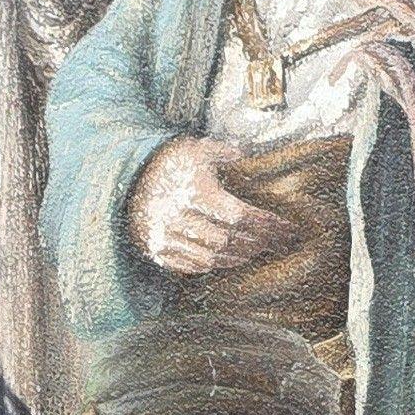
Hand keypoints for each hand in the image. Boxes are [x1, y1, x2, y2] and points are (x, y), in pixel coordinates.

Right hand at [130, 137, 303, 278]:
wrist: (127, 178)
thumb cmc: (170, 162)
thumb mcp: (197, 149)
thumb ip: (225, 153)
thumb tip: (249, 157)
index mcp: (193, 192)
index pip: (239, 216)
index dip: (266, 225)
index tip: (287, 228)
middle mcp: (177, 218)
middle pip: (228, 240)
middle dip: (256, 242)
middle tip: (275, 242)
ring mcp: (165, 238)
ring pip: (210, 257)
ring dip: (237, 257)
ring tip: (255, 250)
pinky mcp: (156, 251)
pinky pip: (190, 265)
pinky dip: (214, 264)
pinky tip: (229, 257)